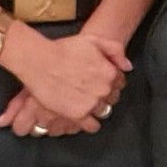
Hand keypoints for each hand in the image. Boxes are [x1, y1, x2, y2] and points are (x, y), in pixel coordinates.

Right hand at [0, 25, 124, 136]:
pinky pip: (92, 126)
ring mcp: (92, 103)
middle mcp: (104, 89)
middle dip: (103, 95)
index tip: (99, 82)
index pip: (119, 83)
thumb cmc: (63, 48)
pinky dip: (90, 123)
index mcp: (110, 72)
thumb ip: (114, 50)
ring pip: (103, 111)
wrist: (39, 61)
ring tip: (84, 103)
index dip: (110, 83)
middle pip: (112, 98)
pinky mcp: (78, 114)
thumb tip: (127, 67)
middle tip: (89, 91)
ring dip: (96, 108)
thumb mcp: (92, 40)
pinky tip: (84, 117)